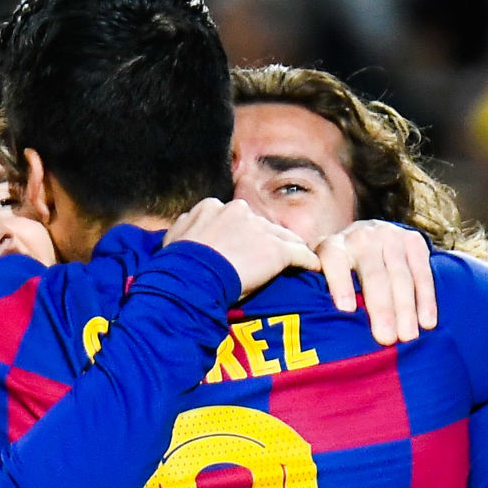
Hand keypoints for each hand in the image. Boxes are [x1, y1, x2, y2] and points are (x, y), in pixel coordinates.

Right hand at [164, 198, 319, 298]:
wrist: (189, 279)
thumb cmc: (175, 267)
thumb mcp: (173, 240)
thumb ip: (185, 229)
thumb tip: (185, 228)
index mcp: (212, 207)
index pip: (235, 219)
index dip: (242, 235)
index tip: (244, 248)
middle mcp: (238, 211)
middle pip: (261, 226)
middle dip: (265, 241)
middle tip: (269, 259)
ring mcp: (259, 229)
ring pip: (281, 237)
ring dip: (288, 250)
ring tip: (298, 262)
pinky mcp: (275, 250)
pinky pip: (298, 254)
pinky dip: (307, 261)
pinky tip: (314, 268)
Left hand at [314, 220, 436, 345]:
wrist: (366, 239)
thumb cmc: (339, 275)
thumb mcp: (321, 278)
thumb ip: (318, 295)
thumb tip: (320, 331)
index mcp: (333, 246)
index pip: (335, 261)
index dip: (340, 284)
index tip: (346, 310)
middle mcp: (361, 237)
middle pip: (374, 275)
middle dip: (381, 308)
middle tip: (386, 339)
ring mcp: (390, 236)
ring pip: (401, 275)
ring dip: (406, 308)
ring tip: (408, 336)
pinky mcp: (413, 240)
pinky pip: (423, 272)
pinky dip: (426, 299)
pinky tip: (427, 322)